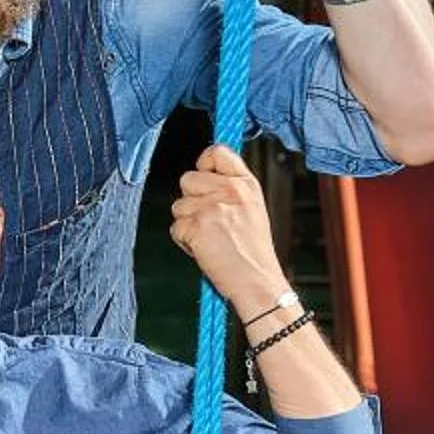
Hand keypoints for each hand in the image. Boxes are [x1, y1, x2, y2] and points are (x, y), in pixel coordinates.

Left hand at [168, 146, 288, 313]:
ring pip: (178, 205)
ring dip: (187, 222)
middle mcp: (229, 191)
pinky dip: (184, 240)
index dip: (204, 163)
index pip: (217, 152)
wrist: (257, 282)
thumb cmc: (253, 252)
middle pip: (187, 178)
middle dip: (192, 200)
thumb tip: (206, 171)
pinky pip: (176, 227)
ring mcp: (212, 208)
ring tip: (210, 237)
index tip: (204, 175)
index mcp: (246, 184)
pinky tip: (204, 248)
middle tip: (210, 221)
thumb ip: (231, 187)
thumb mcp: (252, 208)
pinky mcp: (197, 226)